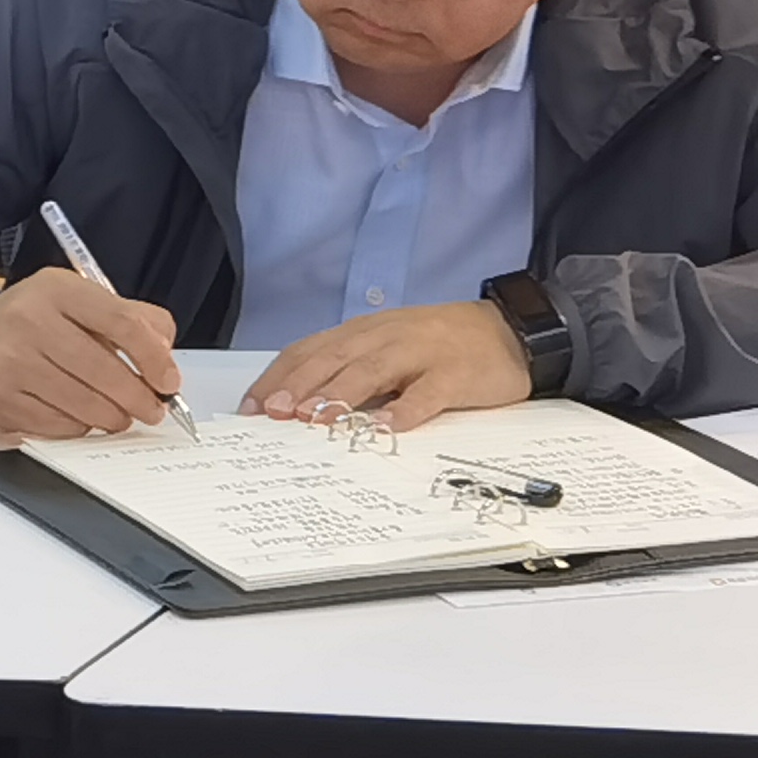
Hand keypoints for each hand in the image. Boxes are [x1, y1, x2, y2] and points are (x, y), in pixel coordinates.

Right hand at [0, 269, 182, 441]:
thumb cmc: (29, 322)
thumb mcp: (75, 300)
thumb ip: (128, 317)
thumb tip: (165, 355)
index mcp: (55, 289)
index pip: (123, 323)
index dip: (156, 358)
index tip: (169, 380)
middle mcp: (28, 321)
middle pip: (107, 372)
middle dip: (140, 399)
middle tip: (152, 409)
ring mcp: (9, 363)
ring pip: (87, 407)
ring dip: (113, 418)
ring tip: (115, 414)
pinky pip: (61, 428)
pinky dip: (79, 428)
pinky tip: (75, 414)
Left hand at [245, 300, 531, 433]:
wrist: (506, 331)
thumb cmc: (438, 345)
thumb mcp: (385, 350)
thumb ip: (349, 371)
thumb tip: (299, 405)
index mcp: (361, 333)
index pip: (308, 352)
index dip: (277, 378)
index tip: (251, 407)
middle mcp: (383, 337)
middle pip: (331, 360)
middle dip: (298, 387)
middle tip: (273, 415)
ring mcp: (419, 353)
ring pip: (371, 371)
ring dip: (340, 395)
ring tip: (315, 420)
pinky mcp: (454, 373)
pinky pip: (427, 393)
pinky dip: (406, 409)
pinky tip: (388, 427)